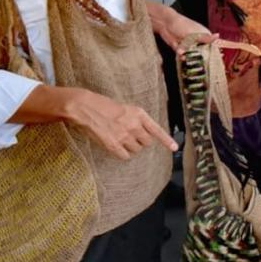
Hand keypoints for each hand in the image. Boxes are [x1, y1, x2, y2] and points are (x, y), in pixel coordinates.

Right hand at [62, 88, 177, 159]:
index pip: (156, 129)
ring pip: (136, 150)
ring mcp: (124, 136)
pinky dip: (122, 153)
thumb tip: (142, 134)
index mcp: (139, 114)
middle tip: (130, 136)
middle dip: (141, 142)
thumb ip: (136, 120)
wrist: (86, 107)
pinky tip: (116, 146)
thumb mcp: (125, 108)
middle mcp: (134, 125)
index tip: (174, 148)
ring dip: (131, 147)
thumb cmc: (103, 105)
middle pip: (147, 143)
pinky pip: (125, 156)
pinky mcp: (113, 145)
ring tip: (120, 138)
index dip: (166, 140)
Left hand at [150, 4, 215, 55]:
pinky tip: (180, 53)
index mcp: (204, 35)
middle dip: (200, 57)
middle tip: (199, 60)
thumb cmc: (182, 24)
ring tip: (185, 53)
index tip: (213, 60)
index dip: (213, 53)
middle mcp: (198, 41)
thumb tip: (217, 36)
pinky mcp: (181, 49)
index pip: (212, 46)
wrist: (165, 24)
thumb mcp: (195, 32)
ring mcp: (189, 46)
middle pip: (203, 53)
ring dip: (189, 57)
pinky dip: (182, 56)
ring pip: (193, 56)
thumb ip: (206, 38)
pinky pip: (184, 56)